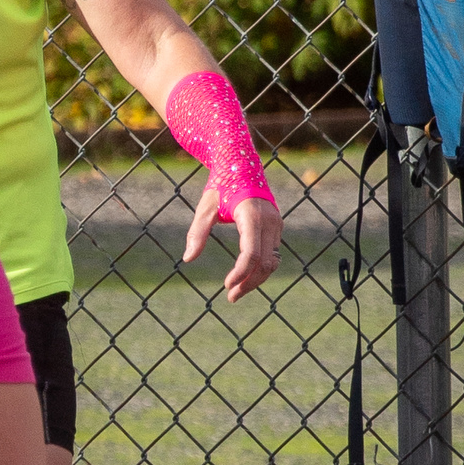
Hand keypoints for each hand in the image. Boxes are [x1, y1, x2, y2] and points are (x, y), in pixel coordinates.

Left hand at [186, 185, 281, 300]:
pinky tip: (246, 278)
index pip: (251, 253)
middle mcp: (269, 221)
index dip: (240, 273)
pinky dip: (261, 269)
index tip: (226, 286)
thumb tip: (187, 258)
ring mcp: (276, 224)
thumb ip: (197, 233)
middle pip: (264, 262)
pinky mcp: (276, 227)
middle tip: (230, 297)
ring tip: (236, 292)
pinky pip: (273, 254)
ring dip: (256, 279)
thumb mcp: (205, 208)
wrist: (241, 166)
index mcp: (251, 215)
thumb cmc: (220, 186)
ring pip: (272, 261)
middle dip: (248, 283)